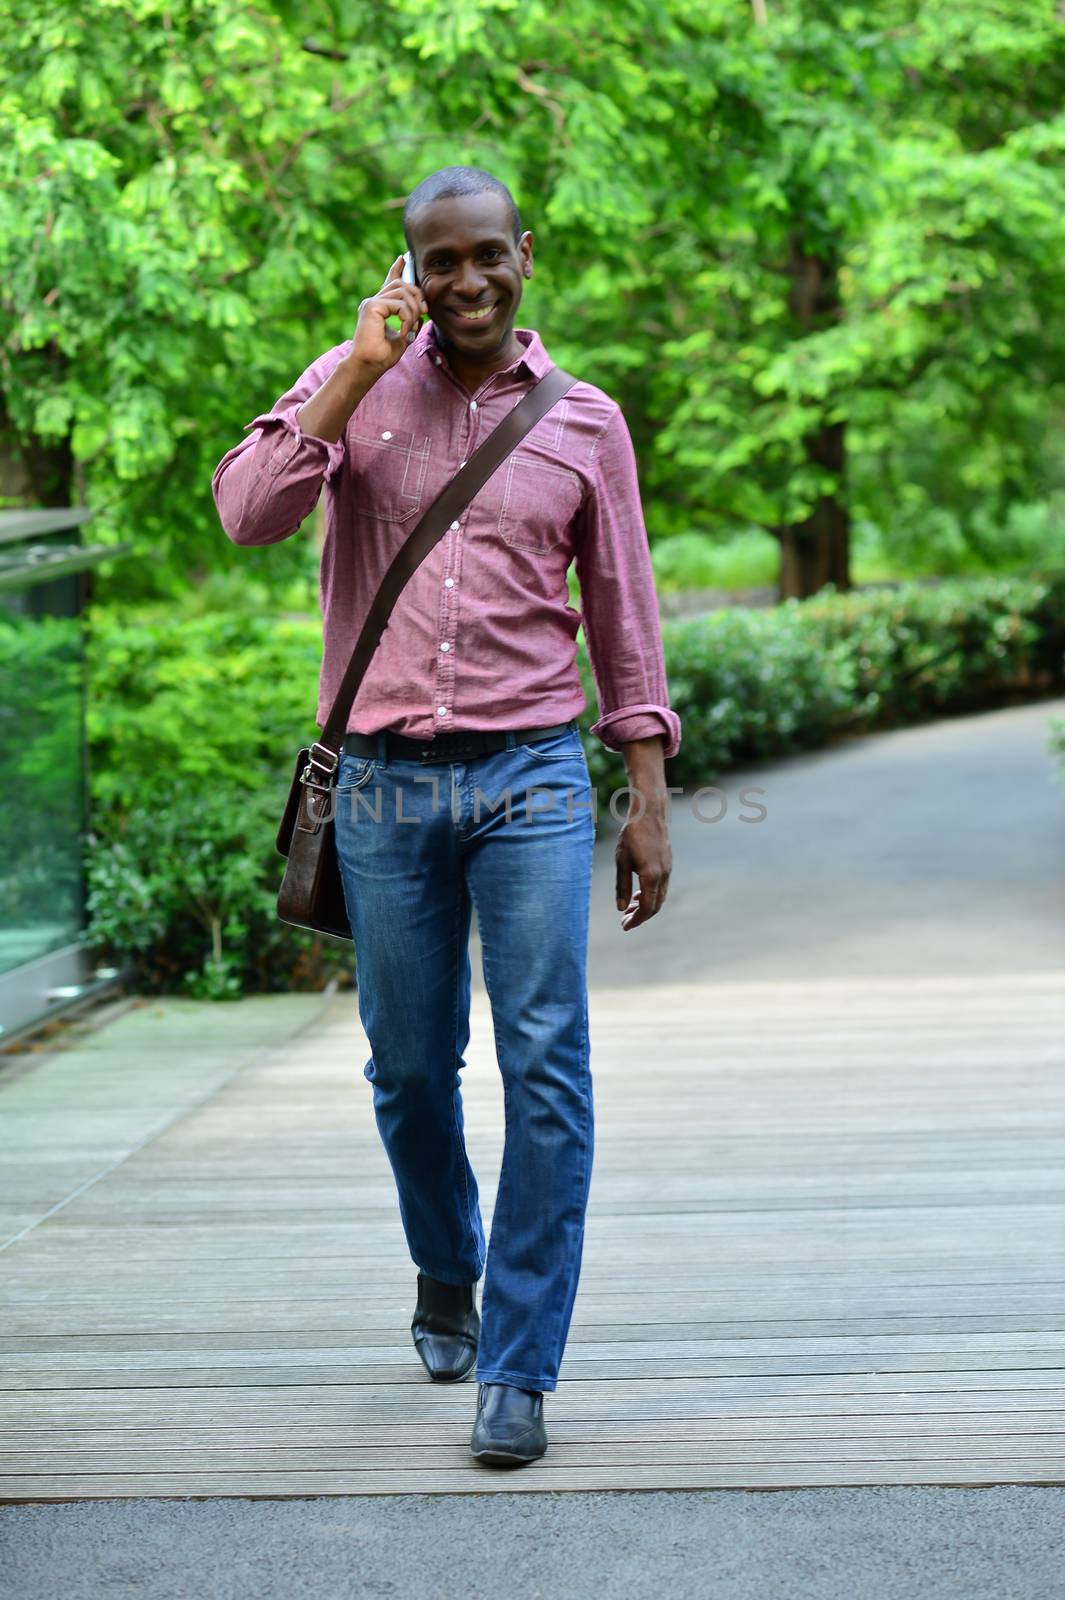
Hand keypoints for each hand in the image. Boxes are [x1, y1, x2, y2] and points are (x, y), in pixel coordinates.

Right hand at [349, 255, 428, 374]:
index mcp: (379, 307)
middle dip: (418, 297)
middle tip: (423, 313)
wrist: (368, 366)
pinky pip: (399, 305)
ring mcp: (371, 302)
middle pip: (402, 285)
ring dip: (414, 311)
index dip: (397, 269)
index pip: (390, 282)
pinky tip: (403, 331)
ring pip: (403, 293)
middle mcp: (373, 301)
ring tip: (411, 327)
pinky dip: (407, 318)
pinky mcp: (371, 306)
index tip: (404, 258)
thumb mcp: (403, 337)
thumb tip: (422, 313)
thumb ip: (410, 322)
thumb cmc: (382, 356)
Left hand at [615, 796, 671, 930]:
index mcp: (651, 876)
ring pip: (659, 897)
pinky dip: (651, 895)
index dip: (636, 920)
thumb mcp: (622, 861)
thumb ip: (622, 886)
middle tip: (624, 921)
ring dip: (646, 906)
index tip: (624, 926)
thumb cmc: (632, 835)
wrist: (649, 814)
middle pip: (655, 906)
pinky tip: (638, 894)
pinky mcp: (667, 865)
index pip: (647, 908)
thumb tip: (621, 908)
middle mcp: (663, 876)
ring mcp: (668, 870)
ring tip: (629, 909)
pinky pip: (661, 887)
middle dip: (640, 916)